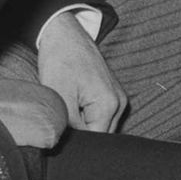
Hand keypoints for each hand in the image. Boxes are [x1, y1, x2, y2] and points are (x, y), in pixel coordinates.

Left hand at [35, 13, 126, 132]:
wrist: (64, 34)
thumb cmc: (60, 60)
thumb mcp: (60, 96)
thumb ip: (69, 126)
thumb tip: (71, 144)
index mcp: (110, 104)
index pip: (96, 140)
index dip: (76, 141)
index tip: (60, 133)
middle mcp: (120, 103)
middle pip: (100, 134)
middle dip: (80, 132)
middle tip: (62, 119)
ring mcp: (118, 98)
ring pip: (99, 125)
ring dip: (82, 123)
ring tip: (68, 106)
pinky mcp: (111, 94)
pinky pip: (99, 115)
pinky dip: (85, 114)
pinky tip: (74, 101)